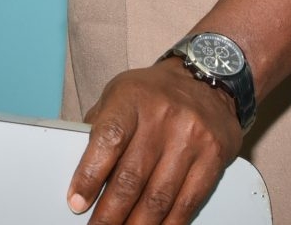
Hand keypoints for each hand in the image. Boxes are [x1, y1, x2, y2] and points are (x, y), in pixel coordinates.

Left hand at [67, 59, 242, 224]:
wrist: (207, 79)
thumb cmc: (155, 92)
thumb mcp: (119, 94)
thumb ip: (100, 128)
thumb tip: (82, 172)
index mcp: (132, 98)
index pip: (108, 140)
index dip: (90, 176)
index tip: (77, 202)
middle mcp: (163, 116)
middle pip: (131, 177)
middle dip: (110, 213)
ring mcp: (191, 137)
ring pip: (159, 196)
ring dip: (138, 224)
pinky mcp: (213, 156)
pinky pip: (188, 200)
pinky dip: (169, 223)